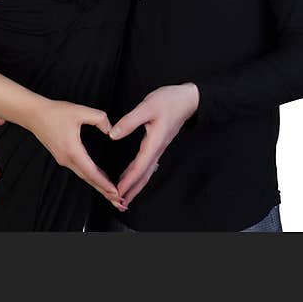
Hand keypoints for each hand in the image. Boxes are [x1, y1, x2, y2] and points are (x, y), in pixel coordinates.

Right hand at [27, 99, 126, 210]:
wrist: (34, 114)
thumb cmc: (55, 112)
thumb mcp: (80, 110)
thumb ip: (99, 119)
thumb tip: (111, 130)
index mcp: (72, 150)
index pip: (91, 172)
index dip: (104, 183)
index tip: (116, 192)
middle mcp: (67, 159)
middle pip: (88, 179)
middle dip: (104, 190)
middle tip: (119, 200)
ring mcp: (63, 159)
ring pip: (84, 176)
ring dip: (98, 185)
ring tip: (111, 193)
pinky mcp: (62, 157)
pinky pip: (79, 170)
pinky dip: (91, 177)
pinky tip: (99, 178)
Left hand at [109, 83, 199, 205]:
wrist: (188, 99)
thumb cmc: (170, 101)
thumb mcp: (147, 107)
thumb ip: (130, 121)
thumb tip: (113, 135)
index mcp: (154, 142)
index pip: (139, 167)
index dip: (128, 181)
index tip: (118, 192)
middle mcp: (157, 149)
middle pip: (144, 175)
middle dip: (132, 190)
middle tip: (119, 203)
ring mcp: (158, 148)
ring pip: (146, 171)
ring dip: (135, 184)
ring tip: (124, 195)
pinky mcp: (158, 144)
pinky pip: (147, 164)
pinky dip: (138, 173)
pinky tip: (131, 175)